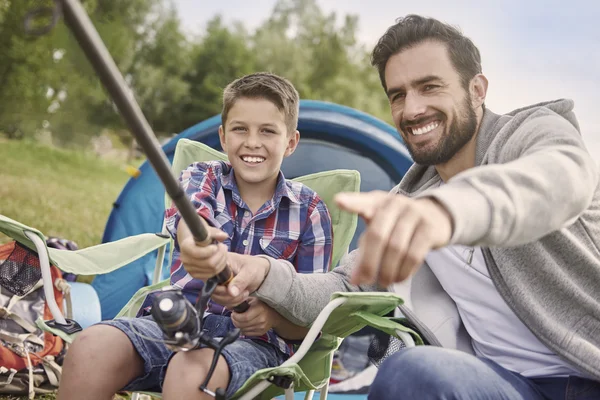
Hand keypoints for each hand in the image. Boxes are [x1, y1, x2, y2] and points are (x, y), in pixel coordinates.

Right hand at [178, 219, 228, 280]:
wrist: (193, 243)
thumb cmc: (201, 235)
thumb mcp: (207, 231)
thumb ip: (215, 232)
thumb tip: (224, 236)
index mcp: (185, 247)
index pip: (197, 253)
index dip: (210, 250)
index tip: (216, 245)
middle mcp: (185, 259)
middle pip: (209, 263)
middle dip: (220, 255)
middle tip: (224, 247)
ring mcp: (189, 269)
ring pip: (212, 269)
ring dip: (222, 260)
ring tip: (223, 252)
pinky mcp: (194, 275)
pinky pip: (211, 275)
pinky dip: (219, 267)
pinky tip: (220, 259)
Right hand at [211, 254, 269, 307]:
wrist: (259, 272)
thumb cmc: (254, 267)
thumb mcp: (250, 272)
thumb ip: (240, 281)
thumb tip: (231, 292)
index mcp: (220, 264)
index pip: (211, 279)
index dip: (221, 288)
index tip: (234, 289)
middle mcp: (215, 273)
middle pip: (213, 291)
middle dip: (229, 296)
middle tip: (244, 292)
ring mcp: (217, 282)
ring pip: (217, 298)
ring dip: (232, 300)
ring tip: (244, 293)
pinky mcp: (220, 290)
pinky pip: (221, 301)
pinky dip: (232, 302)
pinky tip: (242, 295)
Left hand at [230, 297, 279, 335]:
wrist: (274, 314)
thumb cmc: (261, 305)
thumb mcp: (252, 299)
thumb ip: (240, 302)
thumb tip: (227, 306)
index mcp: (259, 309)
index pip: (244, 317)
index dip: (236, 317)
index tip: (233, 313)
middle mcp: (261, 319)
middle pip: (242, 325)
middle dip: (235, 321)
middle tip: (234, 317)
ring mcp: (261, 327)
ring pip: (243, 330)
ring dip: (238, 325)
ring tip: (239, 320)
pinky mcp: (261, 333)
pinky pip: (247, 333)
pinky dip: (243, 329)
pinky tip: (244, 324)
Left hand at [335, 191, 452, 285]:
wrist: (435, 215)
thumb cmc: (398, 225)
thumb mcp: (380, 229)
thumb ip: (365, 251)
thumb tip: (356, 279)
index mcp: (376, 202)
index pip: (363, 202)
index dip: (352, 202)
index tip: (339, 201)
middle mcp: (394, 204)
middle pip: (378, 235)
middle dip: (369, 263)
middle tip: (365, 280)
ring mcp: (413, 214)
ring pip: (396, 248)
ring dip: (388, 270)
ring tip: (384, 282)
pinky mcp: (429, 228)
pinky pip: (414, 255)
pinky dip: (404, 271)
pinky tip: (399, 278)